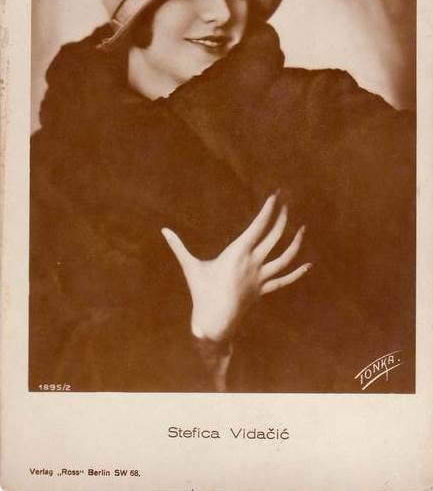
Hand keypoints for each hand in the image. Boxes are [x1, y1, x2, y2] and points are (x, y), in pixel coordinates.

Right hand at [161, 193, 311, 342]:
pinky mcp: (264, 290)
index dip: (268, 209)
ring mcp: (261, 277)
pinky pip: (284, 280)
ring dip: (296, 241)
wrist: (214, 324)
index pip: (258, 226)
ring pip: (285, 257)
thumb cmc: (201, 293)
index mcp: (237, 253)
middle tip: (287, 201)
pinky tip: (309, 265)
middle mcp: (253, 263)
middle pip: (275, 236)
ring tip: (303, 228)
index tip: (275, 195)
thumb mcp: (190, 267)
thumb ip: (178, 246)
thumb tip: (163, 230)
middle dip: (282, 216)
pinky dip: (297, 272)